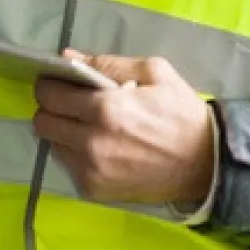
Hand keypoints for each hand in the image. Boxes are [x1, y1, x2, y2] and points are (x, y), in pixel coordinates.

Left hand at [33, 52, 214, 206]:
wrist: (207, 164)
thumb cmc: (181, 114)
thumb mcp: (154, 73)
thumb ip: (107, 64)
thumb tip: (68, 58)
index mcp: (106, 109)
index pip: (50, 94)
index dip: (51, 84)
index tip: (60, 83)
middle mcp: (92, 143)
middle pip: (43, 121)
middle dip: (53, 108)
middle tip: (74, 105)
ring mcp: (91, 170)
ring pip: (51, 144)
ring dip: (63, 132)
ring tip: (89, 127)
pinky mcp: (94, 190)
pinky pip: (67, 165)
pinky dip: (76, 154)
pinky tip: (99, 148)